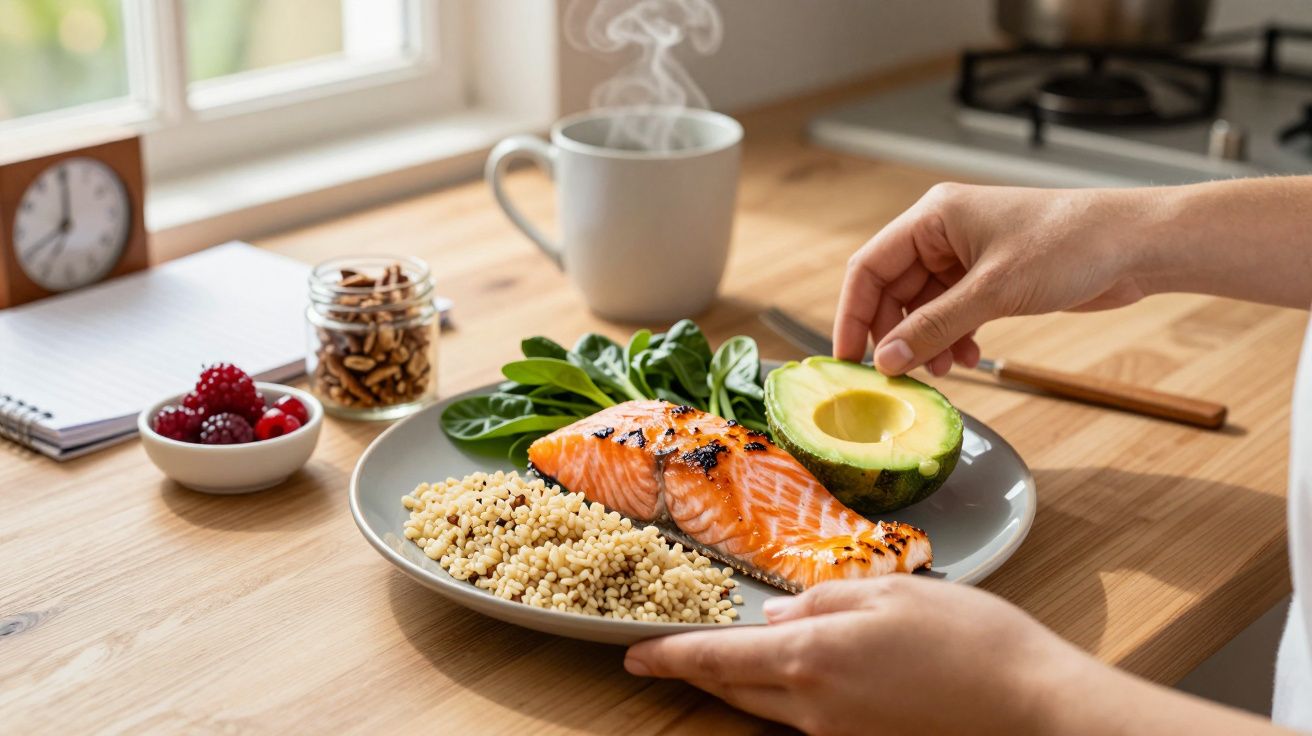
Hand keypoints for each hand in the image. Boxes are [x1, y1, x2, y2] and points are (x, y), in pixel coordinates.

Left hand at [624, 575, 1080, 735]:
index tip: (634, 655)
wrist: (1033, 708)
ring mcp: (836, 734)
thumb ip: (822, 601)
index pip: (717, 659)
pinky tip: (792, 672)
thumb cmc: (970, 639)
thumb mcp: (890, 593)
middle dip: (695, 671)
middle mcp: (812, 707)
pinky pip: (803, 719)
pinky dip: (781, 694)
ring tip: (715, 659)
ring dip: (736, 682)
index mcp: (810, 658)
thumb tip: (778, 614)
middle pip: (733, 688)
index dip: (670, 656)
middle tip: (662, 657)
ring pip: (765, 705)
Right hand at [834, 183, 1154, 375]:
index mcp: (933, 217)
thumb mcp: (993, 290)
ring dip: (928, 342)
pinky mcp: (991, 279)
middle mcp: (943, 234)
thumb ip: (934, 327)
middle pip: (893, 291)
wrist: (1137, 245)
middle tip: (900, 375)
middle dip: (896, 335)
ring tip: (944, 370)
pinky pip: (952, 314)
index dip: (853, 314)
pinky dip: (953, 339)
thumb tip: (886, 359)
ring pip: (923, 308)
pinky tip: (969, 358)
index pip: (868, 267)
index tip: (848, 358)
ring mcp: (967, 257)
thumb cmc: (1070, 244)